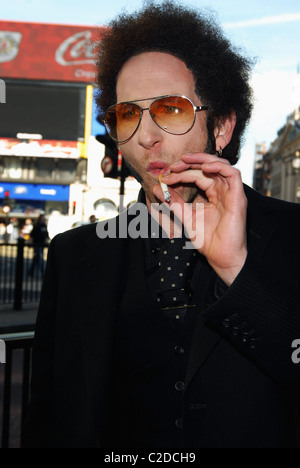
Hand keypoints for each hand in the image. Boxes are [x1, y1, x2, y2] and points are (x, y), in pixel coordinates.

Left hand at [153, 153, 247, 285]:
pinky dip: (219, 167)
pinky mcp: (238, 197)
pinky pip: (233, 174)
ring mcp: (232, 193)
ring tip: (186, 161)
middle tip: (173, 166)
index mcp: (213, 194)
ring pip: (221, 165)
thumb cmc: (208, 240)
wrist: (220, 257)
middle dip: (190, 163)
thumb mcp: (185, 216)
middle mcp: (223, 191)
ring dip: (203, 159)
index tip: (166, 177)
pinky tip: (204, 167)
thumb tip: (157, 188)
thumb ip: (173, 202)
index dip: (182, 173)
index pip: (197, 175)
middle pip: (208, 167)